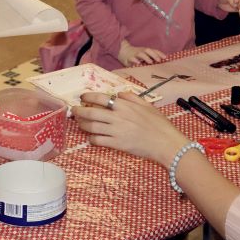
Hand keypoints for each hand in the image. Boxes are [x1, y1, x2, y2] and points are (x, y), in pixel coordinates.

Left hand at [73, 92, 188, 166]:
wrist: (165, 143)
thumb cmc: (159, 124)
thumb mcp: (147, 105)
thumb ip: (132, 97)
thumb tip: (119, 94)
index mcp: (125, 105)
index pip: (101, 98)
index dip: (88, 96)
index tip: (82, 97)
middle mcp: (118, 117)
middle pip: (91, 112)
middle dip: (79, 111)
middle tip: (74, 110)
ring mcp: (116, 131)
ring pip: (92, 126)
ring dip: (83, 124)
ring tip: (80, 123)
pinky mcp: (117, 144)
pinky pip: (98, 140)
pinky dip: (92, 139)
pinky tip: (91, 138)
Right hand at [118, 40, 165, 65]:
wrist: (123, 51)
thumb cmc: (137, 55)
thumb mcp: (144, 55)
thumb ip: (152, 58)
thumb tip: (162, 61)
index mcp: (146, 51)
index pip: (154, 51)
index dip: (160, 53)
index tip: (165, 57)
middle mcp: (141, 51)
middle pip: (148, 51)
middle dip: (154, 55)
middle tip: (159, 60)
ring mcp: (135, 54)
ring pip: (141, 54)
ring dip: (146, 57)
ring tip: (150, 62)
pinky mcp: (129, 58)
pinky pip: (132, 58)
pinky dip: (135, 60)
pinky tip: (138, 63)